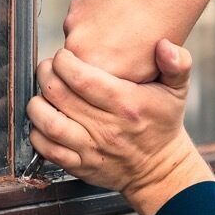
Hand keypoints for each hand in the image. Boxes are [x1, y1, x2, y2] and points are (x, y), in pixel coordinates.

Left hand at [27, 40, 214, 214]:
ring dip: (37, 104)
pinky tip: (43, 119)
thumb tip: (165, 44)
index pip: (83, 79)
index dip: (64, 62)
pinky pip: (48, 150)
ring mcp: (91, 149)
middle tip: (48, 67)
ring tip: (42, 92)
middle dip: (46, 74)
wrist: (160, 169)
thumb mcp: (178, 91)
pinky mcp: (80, 166)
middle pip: (60, 96)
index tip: (64, 55)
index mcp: (126, 104)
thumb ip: (177, 64)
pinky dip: (37, 132)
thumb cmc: (164, 124)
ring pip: (50, 123)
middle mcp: (106, 127)